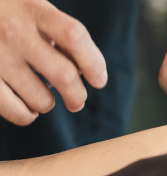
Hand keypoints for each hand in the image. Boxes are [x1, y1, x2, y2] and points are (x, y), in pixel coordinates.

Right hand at [0, 0, 106, 125]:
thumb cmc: (10, 15)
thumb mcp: (35, 11)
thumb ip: (60, 35)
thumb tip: (85, 73)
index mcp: (35, 11)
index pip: (74, 37)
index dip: (94, 62)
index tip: (99, 80)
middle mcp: (15, 32)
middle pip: (63, 75)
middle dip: (77, 96)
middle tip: (77, 101)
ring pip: (40, 98)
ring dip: (48, 105)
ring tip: (45, 100)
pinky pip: (13, 109)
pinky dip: (26, 116)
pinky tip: (28, 109)